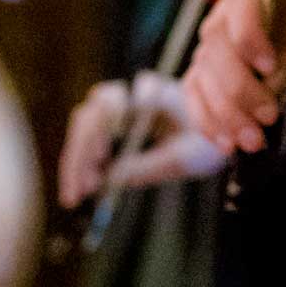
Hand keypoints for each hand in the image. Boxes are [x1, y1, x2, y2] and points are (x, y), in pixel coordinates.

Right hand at [56, 72, 225, 207]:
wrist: (208, 137)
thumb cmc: (202, 142)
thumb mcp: (184, 159)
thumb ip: (149, 166)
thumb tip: (110, 178)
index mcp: (158, 93)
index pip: (130, 93)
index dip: (115, 114)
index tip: (106, 148)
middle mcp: (132, 92)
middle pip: (95, 112)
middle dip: (83, 151)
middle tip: (80, 187)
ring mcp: (118, 106)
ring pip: (84, 124)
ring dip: (77, 159)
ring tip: (77, 194)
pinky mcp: (110, 122)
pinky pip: (87, 137)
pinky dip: (81, 162)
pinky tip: (82, 188)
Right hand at [180, 0, 285, 151]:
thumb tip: (277, 81)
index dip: (247, 33)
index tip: (271, 69)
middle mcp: (241, 2)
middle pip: (216, 40)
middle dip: (237, 84)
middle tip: (269, 116)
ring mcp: (227, 35)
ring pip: (204, 69)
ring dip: (222, 110)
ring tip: (253, 141)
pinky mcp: (222, 66)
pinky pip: (198, 89)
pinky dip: (207, 117)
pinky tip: (227, 142)